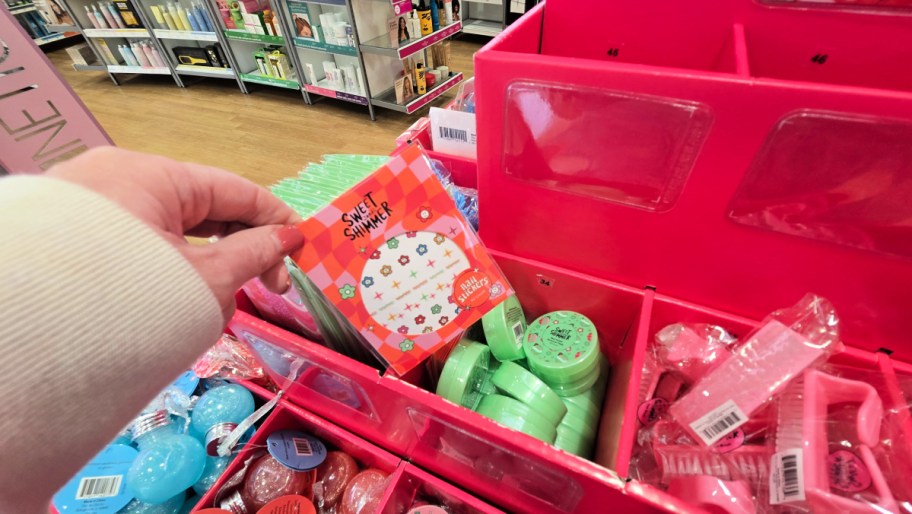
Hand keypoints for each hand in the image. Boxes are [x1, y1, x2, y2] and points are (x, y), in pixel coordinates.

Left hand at [49, 147, 303, 320]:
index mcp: (153, 175)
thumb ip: (253, 255)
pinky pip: (135, 248)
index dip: (276, 220)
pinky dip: (163, 273)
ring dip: (200, 271)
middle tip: (267, 289)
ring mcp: (92, 209)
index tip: (301, 251)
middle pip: (202, 210)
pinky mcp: (75, 239)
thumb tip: (288, 239)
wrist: (27, 344)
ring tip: (208, 312)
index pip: (235, 189)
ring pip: (169, 234)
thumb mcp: (203, 280)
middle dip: (237, 253)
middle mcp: (119, 179)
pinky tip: (171, 309)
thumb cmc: (125, 302)